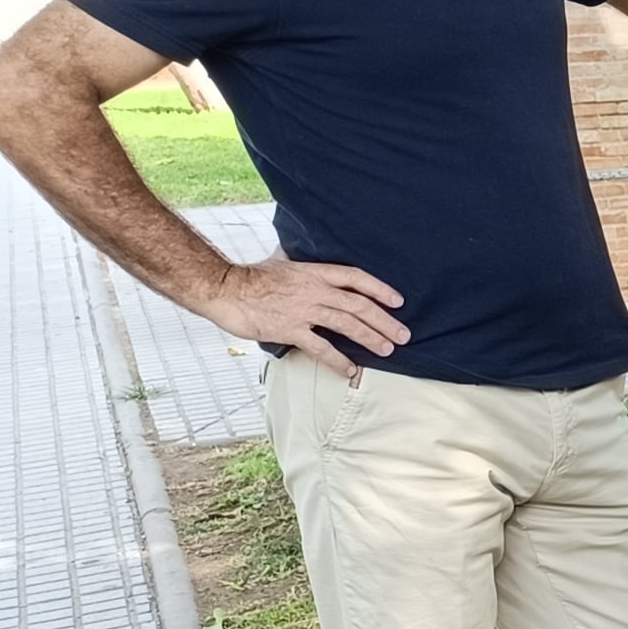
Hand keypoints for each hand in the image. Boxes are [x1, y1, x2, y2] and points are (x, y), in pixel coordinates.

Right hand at [207, 253, 406, 374]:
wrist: (223, 289)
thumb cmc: (250, 277)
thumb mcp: (281, 262)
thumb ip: (300, 265)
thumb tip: (304, 258)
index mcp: (313, 272)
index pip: (355, 277)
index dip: (379, 289)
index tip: (398, 301)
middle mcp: (313, 290)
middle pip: (358, 304)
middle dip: (385, 321)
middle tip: (404, 335)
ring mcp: (303, 310)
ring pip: (346, 324)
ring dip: (370, 338)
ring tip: (387, 349)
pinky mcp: (290, 330)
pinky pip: (321, 348)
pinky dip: (338, 360)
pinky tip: (351, 370)